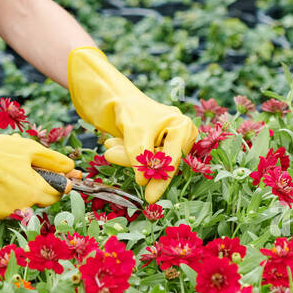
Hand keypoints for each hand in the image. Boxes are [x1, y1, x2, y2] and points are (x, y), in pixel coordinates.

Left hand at [67, 45, 197, 202]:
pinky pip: (145, 158)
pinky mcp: (157, 144)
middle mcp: (181, 134)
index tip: (149, 197)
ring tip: (110, 146)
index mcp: (182, 126)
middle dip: (136, 161)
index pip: (172, 159)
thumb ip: (141, 157)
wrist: (114, 94)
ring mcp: (169, 140)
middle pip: (161, 161)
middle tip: (110, 154)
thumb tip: (144, 179)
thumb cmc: (129, 108)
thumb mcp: (135, 133)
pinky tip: (114, 145)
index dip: (160, 179)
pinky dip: (128, 154)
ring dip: (128, 156)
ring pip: (150, 161)